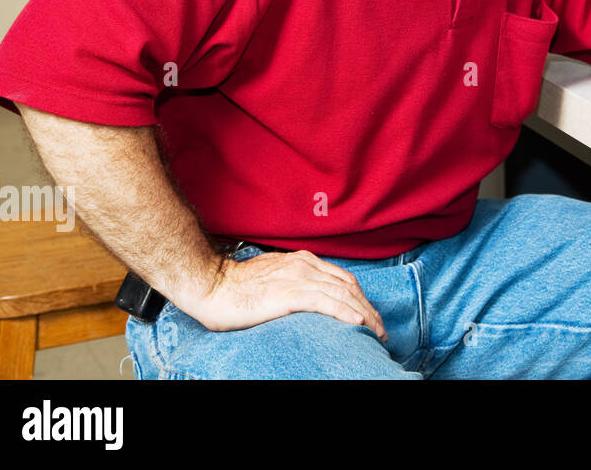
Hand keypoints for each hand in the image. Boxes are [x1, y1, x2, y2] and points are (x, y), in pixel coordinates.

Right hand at [178, 250, 387, 339]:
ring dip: (364, 314)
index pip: (343, 279)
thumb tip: (309, 299)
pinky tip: (357, 323)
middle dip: (368, 308)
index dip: (361, 297)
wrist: (210, 285)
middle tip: (380, 327)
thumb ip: (294, 283)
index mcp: (303, 261)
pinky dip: (345, 312)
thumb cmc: (235, 287)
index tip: (370, 314)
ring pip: (343, 294)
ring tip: (376, 330)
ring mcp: (299, 277)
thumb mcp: (273, 278)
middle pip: (349, 286)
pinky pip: (326, 302)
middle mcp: (306, 266)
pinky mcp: (290, 293)